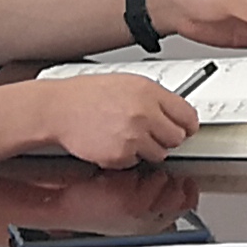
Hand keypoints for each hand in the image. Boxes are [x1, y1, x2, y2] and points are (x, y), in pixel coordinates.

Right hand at [41, 72, 203, 170]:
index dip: (187, 124)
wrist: (59, 109)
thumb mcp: (127, 83)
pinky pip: (136, 163)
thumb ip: (154, 98)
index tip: (185, 127)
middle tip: (152, 133)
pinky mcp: (120, 155)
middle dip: (167, 137)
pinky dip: (127, 157)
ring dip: (148, 149)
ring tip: (127, 135)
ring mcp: (133, 136)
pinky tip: (113, 142)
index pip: (187, 115)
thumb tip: (175, 111)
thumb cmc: (87, 95)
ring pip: (160, 154)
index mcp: (148, 92)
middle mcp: (144, 113)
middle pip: (177, 137)